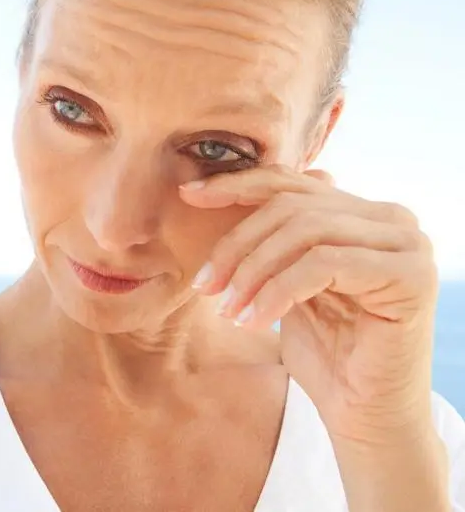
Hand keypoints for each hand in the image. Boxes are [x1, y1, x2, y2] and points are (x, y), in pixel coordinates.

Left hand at [179, 165, 439, 443]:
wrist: (364, 415)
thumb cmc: (323, 352)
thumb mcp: (285, 284)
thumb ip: (271, 240)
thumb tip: (210, 189)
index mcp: (363, 213)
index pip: (290, 183)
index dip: (235, 185)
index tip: (188, 195)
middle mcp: (391, 219)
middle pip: (292, 206)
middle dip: (238, 245)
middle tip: (205, 286)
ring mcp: (407, 243)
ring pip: (305, 231)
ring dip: (253, 271)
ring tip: (228, 310)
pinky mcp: (410, 274)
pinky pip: (324, 264)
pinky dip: (278, 291)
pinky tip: (255, 322)